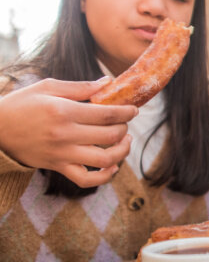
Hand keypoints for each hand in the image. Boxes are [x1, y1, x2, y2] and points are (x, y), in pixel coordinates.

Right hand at [0, 77, 137, 187]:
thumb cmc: (21, 104)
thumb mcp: (47, 87)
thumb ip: (80, 87)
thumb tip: (107, 82)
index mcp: (64, 111)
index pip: (107, 114)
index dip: (126, 112)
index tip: (134, 110)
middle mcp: (65, 134)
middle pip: (110, 135)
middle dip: (124, 128)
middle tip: (125, 123)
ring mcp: (62, 153)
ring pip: (104, 159)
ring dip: (122, 151)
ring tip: (124, 142)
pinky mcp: (57, 166)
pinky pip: (86, 179)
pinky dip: (104, 176)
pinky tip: (112, 166)